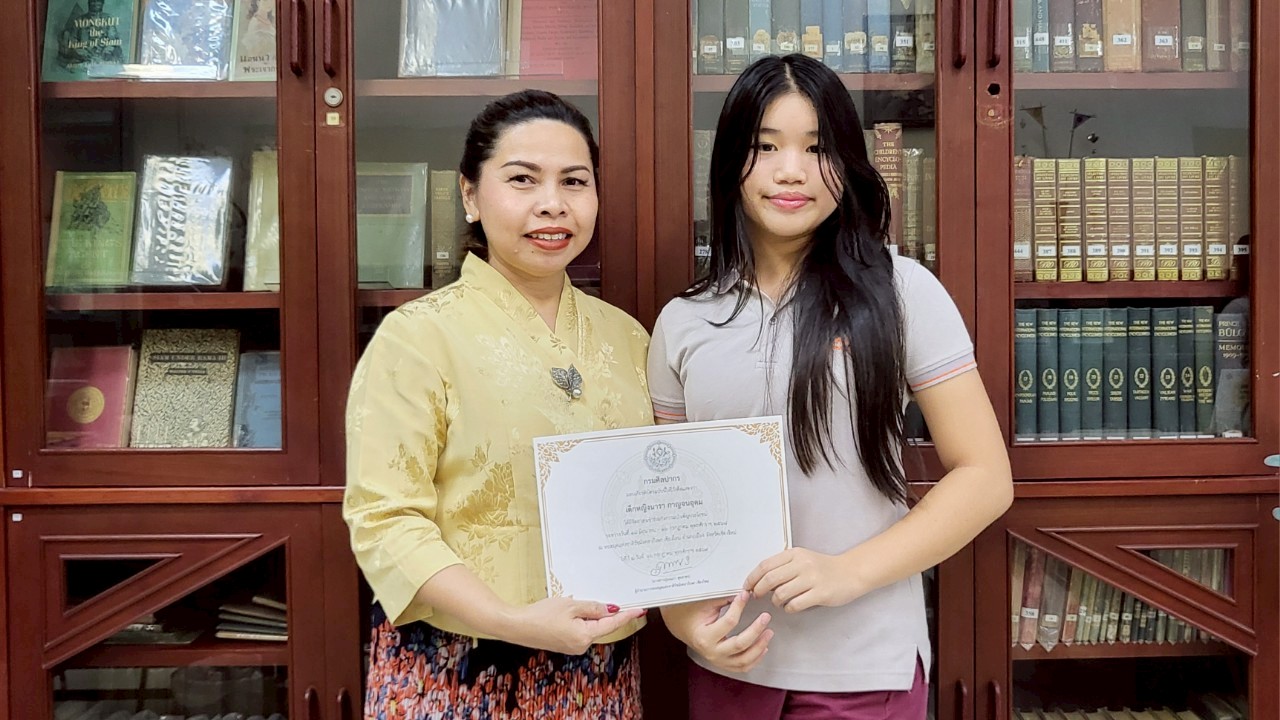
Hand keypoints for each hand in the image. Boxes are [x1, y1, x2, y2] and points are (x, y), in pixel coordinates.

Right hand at [505, 598, 645, 654]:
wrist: (516, 626)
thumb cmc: (541, 614)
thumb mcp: (570, 605)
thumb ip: (592, 607)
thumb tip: (610, 610)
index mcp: (585, 635)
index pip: (611, 624)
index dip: (626, 616)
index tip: (640, 610)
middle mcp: (581, 645)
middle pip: (600, 626)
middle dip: (605, 613)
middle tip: (612, 599)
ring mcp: (572, 646)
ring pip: (589, 627)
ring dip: (589, 615)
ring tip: (578, 603)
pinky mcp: (564, 644)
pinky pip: (579, 630)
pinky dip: (580, 620)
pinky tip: (570, 610)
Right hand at [660, 590, 772, 673]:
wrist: (680, 626)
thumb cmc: (690, 613)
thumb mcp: (703, 603)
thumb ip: (723, 599)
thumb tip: (743, 594)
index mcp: (704, 637)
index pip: (728, 622)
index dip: (739, 607)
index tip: (746, 594)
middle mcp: (711, 652)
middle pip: (740, 645)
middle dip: (756, 630)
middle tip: (765, 616)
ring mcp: (718, 660)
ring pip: (744, 660)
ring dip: (759, 647)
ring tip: (769, 632)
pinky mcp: (723, 663)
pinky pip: (742, 666)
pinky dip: (755, 658)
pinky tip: (763, 647)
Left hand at [745, 547, 861, 612]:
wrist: (851, 572)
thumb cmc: (823, 567)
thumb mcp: (802, 559)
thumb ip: (783, 566)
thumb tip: (759, 579)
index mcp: (795, 553)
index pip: (765, 565)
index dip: (752, 577)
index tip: (747, 586)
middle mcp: (802, 564)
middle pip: (770, 579)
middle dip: (759, 590)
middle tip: (757, 596)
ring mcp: (812, 579)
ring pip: (781, 593)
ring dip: (775, 601)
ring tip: (779, 601)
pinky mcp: (820, 594)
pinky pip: (795, 604)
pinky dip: (788, 608)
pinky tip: (791, 606)